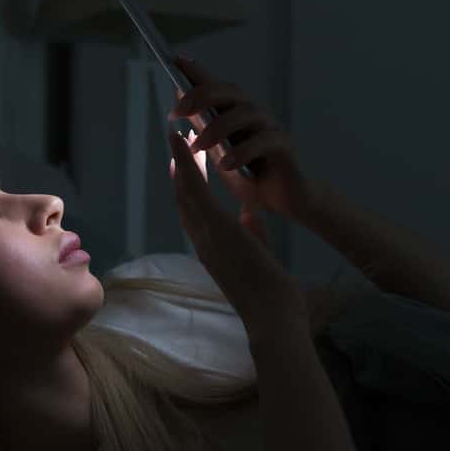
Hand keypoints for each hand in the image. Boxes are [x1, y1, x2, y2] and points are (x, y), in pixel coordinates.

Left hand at [166, 56, 321, 226]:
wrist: (284, 203)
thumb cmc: (251, 177)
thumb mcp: (218, 153)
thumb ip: (204, 128)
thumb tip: (181, 103)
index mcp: (236, 115)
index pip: (216, 86)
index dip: (196, 71)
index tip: (174, 60)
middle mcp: (255, 116)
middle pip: (231, 92)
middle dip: (202, 95)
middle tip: (178, 110)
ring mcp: (271, 129)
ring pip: (247, 113)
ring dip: (218, 127)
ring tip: (198, 145)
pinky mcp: (285, 148)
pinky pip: (264, 141)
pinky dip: (242, 151)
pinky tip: (226, 164)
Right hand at [167, 128, 307, 332]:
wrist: (272, 316)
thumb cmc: (271, 296)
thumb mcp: (261, 257)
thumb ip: (253, 234)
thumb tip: (249, 213)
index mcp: (214, 251)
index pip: (195, 215)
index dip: (188, 190)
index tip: (186, 169)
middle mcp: (203, 242)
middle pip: (184, 200)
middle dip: (180, 171)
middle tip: (178, 144)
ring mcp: (206, 235)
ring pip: (184, 191)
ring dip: (179, 161)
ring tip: (177, 135)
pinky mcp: (215, 228)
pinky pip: (195, 190)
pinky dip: (186, 164)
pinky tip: (183, 143)